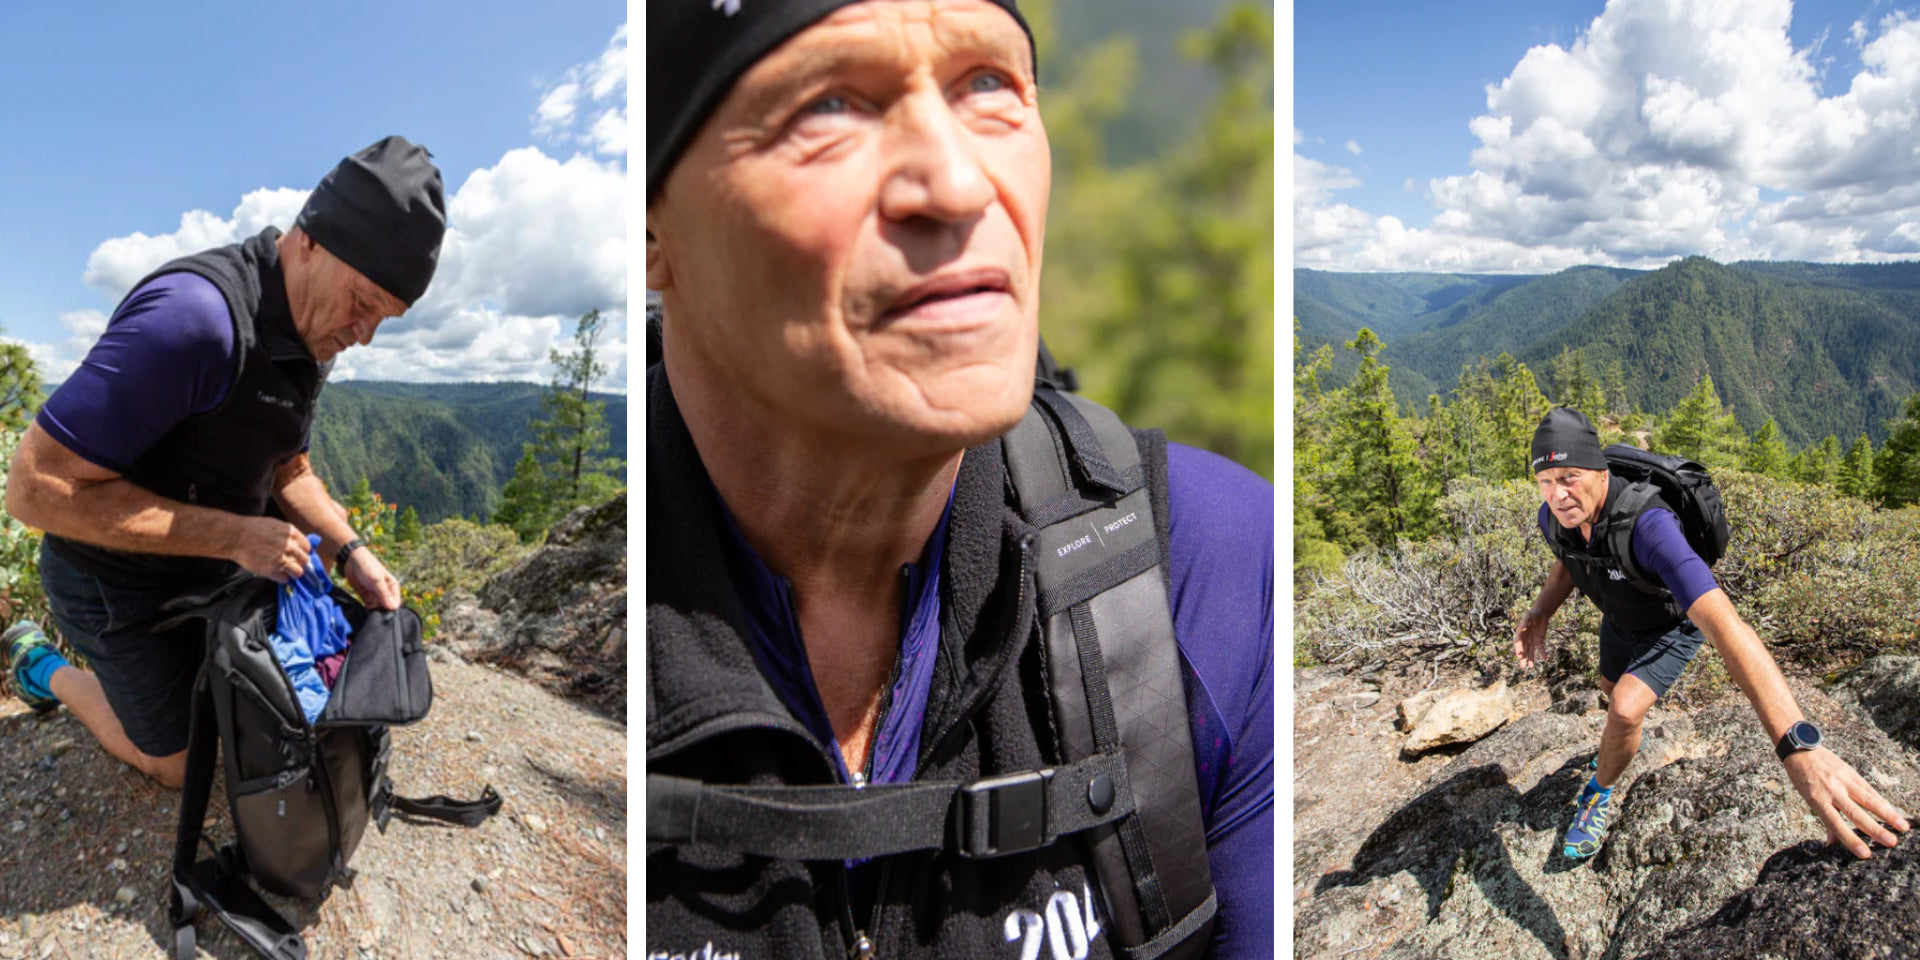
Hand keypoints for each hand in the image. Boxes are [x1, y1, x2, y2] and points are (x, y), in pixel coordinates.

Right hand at [233, 518, 311, 582]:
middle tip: (292, 564)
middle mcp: (290, 547)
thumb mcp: (276, 525)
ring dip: (293, 572)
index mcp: (292, 533)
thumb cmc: (253, 528)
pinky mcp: (272, 571)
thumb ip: (289, 535)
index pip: (307, 548)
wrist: (236, 536)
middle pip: (305, 561)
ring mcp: (282, 559)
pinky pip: (285, 579)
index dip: (303, 552)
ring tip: (285, 570)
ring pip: (298, 573)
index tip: (298, 555)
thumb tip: (298, 545)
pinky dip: (282, 578)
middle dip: (299, 563)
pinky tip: (275, 573)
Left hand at [343, 547, 401, 609]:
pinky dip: (367, 609)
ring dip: (373, 610)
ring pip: (377, 608)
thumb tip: (393, 608)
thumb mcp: (377, 581)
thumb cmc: (368, 567)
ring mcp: (375, 595)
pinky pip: (369, 606)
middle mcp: (385, 592)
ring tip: (368, 608)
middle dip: (381, 611)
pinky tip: (364, 609)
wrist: (350, 561)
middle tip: (374, 611)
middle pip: (386, 607)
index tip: (383, 612)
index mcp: (392, 587)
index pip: (395, 603)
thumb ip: (384, 595)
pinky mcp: (366, 597)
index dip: (390, 609)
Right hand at [1513, 609, 1548, 668]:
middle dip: (1523, 658)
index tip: (1519, 656)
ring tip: (1531, 667)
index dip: (1519, 650)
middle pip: (1523, 650)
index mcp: (1520, 634)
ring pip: (1530, 651)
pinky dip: (1542, 653)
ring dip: (1531, 659)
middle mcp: (1525, 639)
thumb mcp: (1528, 617)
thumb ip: (1524, 623)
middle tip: (1522, 666)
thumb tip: (1521, 629)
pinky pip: (1540, 648)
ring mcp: (1531, 641)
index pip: (1518, 644)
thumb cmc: (1532, 614)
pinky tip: (1545, 658)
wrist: (1541, 614)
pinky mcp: (1538, 641)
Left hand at [1782, 747, 1911, 857]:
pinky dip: (1881, 800)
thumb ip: (1824, 819)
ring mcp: (1843, 781)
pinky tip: (1892, 811)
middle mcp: (1832, 791)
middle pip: (1856, 813)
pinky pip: (1868, 789)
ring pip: (1868, 800)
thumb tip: (1832, 844)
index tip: (1865, 854)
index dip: (1851, 839)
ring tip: (1902, 827)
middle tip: (1891, 843)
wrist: (1801, 748)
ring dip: (1887, 814)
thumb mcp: (1808, 798)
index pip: (1836, 824)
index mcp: (1818, 800)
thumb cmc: (1802, 778)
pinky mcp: (1851, 772)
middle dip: (1875, 829)